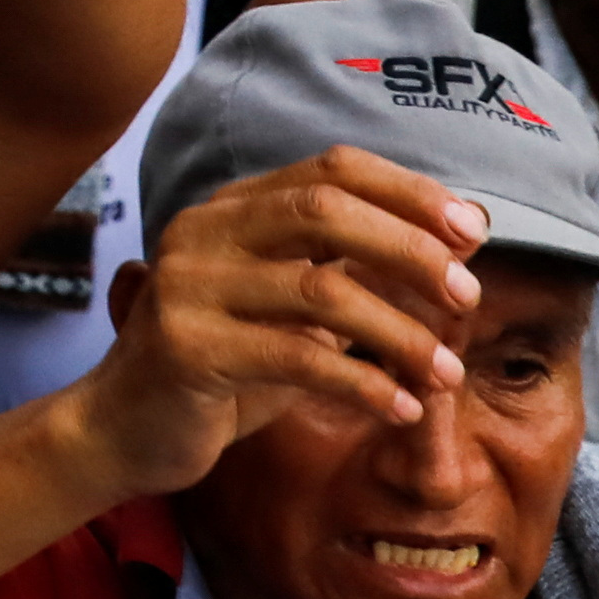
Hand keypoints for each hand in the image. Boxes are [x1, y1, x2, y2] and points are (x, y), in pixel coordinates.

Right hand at [69, 146, 492, 491]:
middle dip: (411, 250)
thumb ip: (354, 272)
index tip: (472, 230)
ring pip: (318, 290)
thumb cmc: (226, 366)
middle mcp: (202, 232)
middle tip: (467, 297)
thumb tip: (458, 244)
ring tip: (446, 373)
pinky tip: (400, 407)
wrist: (125, 429)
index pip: (330, 169)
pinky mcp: (185, 348)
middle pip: (324, 211)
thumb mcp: (293, 311)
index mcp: (230, 209)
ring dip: (400, 332)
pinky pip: (295, 357)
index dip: (408, 192)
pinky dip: (362, 383)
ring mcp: (187, 286)